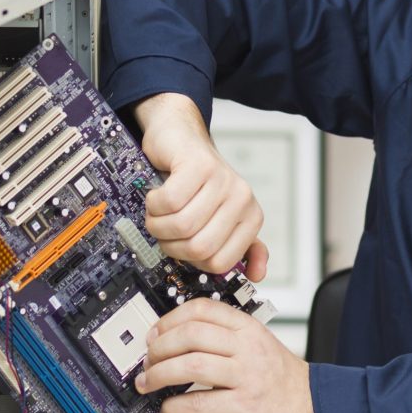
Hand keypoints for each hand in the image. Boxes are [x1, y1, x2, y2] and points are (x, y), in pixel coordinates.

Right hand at [133, 93, 268, 280]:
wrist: (179, 138)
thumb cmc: (196, 181)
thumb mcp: (222, 216)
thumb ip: (240, 245)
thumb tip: (257, 274)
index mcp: (251, 218)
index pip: (219, 263)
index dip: (191, 259)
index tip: (183, 243)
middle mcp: (242, 199)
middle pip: (199, 248)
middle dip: (172, 244)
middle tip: (165, 228)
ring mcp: (222, 180)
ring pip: (182, 226)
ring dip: (159, 223)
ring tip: (159, 211)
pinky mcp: (199, 165)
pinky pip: (168, 202)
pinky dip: (154, 204)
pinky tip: (157, 194)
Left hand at [135, 298, 317, 412]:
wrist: (314, 406)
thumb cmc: (283, 378)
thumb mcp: (259, 343)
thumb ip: (226, 336)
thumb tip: (179, 339)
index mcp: (248, 327)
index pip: (202, 309)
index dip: (170, 319)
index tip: (155, 333)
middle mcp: (247, 347)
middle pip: (191, 335)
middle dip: (159, 348)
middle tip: (148, 360)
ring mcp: (246, 376)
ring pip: (191, 365)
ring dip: (160, 375)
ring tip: (148, 383)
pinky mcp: (244, 406)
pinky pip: (201, 403)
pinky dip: (176, 406)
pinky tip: (168, 408)